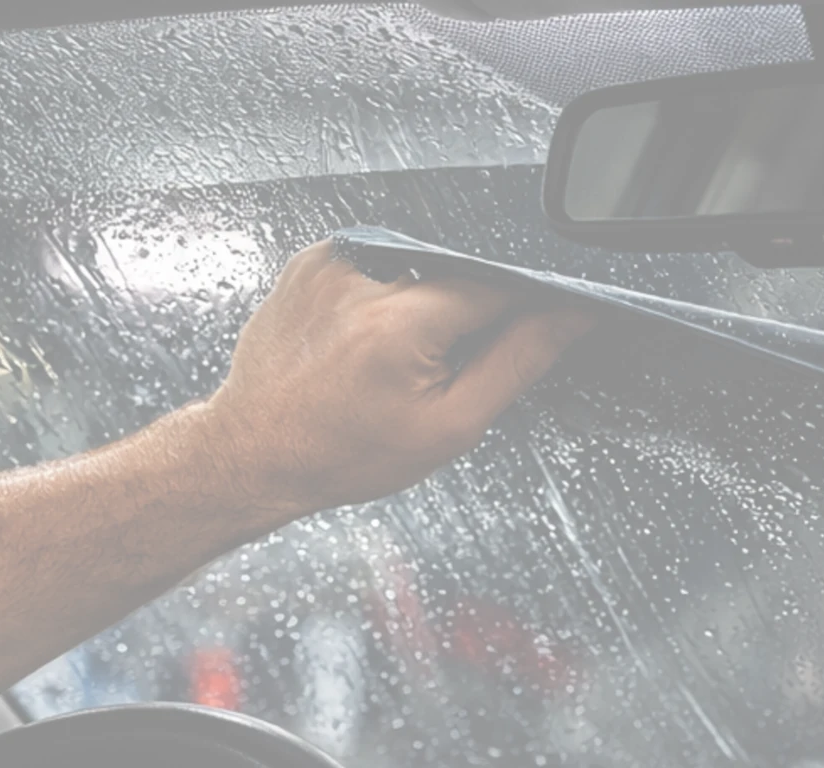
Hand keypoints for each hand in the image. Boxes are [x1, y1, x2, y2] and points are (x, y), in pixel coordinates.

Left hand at [195, 240, 598, 515]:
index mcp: (403, 319)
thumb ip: (519, 362)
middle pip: (459, 274)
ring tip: (388, 360)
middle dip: (460, 321)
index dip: (520, 313)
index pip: (502, 285)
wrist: (256, 451)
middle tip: (428, 372)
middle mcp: (364, 276)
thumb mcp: (450, 426)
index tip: (506, 344)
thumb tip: (567, 319)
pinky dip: (385, 298)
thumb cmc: (341, 452)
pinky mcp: (314, 259)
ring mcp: (333, 261)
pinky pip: (380, 264)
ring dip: (421, 308)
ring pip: (420, 268)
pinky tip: (363, 340)